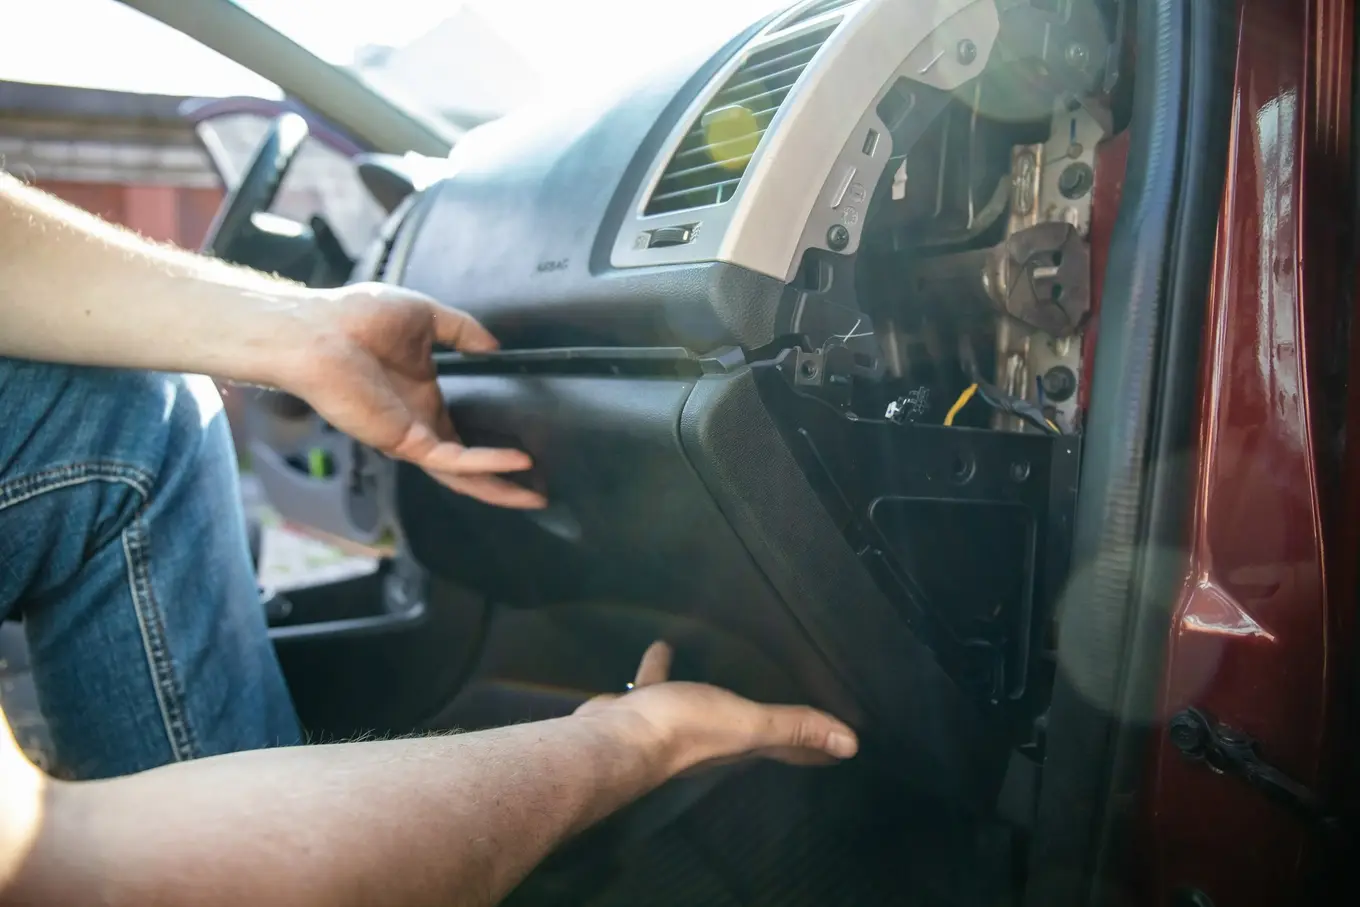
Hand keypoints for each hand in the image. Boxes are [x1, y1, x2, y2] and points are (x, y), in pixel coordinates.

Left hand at [280, 283, 545, 508]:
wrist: (316, 330)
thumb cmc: (355, 318)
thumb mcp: (425, 316)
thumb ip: (462, 331)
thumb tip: (494, 345)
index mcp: (422, 400)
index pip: (465, 436)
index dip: (494, 449)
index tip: (528, 455)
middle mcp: (418, 425)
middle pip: (468, 469)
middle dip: (503, 486)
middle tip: (539, 497)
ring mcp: (411, 437)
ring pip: (462, 476)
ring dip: (498, 488)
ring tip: (534, 499)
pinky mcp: (403, 440)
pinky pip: (451, 459)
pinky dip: (485, 462)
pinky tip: (516, 461)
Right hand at [576, 642, 858, 775]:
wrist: (617, 736)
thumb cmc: (686, 728)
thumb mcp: (748, 723)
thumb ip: (794, 727)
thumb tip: (851, 745)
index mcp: (741, 746)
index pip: (789, 749)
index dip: (815, 750)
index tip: (839, 749)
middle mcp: (712, 741)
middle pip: (751, 731)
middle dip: (771, 722)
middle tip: (790, 702)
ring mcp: (675, 726)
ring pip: (704, 706)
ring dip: (715, 693)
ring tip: (726, 668)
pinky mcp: (646, 710)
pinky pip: (660, 685)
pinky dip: (662, 668)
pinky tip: (662, 646)